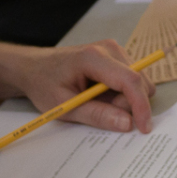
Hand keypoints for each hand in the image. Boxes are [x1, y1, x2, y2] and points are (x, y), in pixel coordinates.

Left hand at [6, 40, 154, 133]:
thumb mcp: (65, 106)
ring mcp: (115, 51)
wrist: (33, 67)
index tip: (143, 128)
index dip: (141, 105)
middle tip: (99, 112)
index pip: (130, 80)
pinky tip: (100, 95)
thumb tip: (128, 124)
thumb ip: (97, 115)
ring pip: (138, 82)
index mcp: (94, 58)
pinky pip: (131, 80)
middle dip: (127, 105)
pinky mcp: (116, 57)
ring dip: (124, 100)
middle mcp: (110, 49)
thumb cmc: (44, 83)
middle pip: (138, 82)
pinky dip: (121, 94)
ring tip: (96, 102)